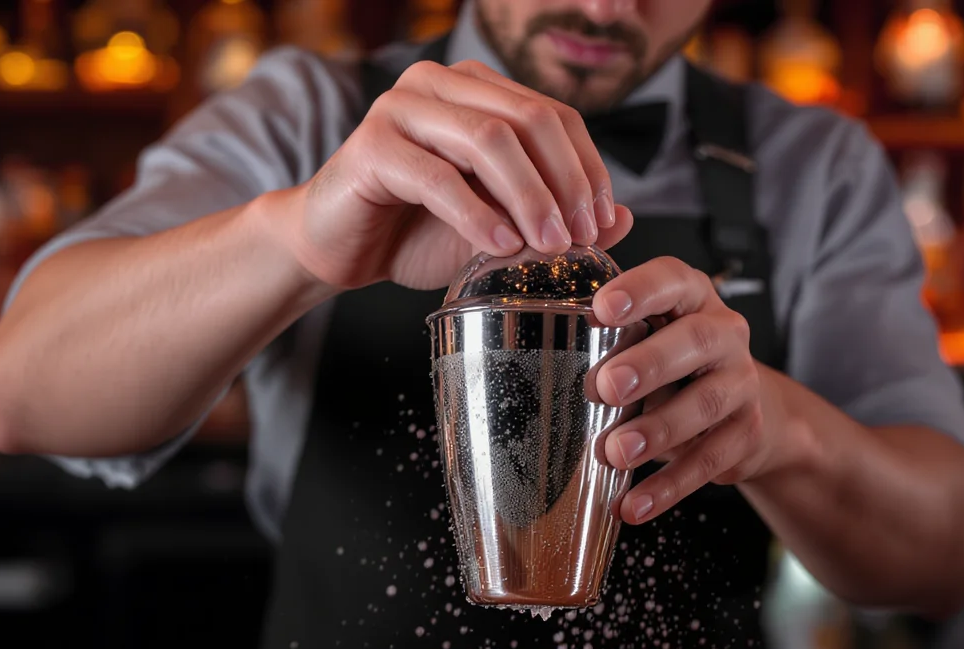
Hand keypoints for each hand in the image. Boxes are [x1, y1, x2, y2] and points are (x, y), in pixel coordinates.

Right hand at [282, 59, 633, 292]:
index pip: (554, 115)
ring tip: (549, 246)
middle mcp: (441, 85)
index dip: (588, 168)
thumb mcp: (498, 227)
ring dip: (529, 197)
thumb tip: (626, 219)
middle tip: (583, 237)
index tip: (604, 223)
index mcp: (477, 91)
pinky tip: (499, 247)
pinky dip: (476, 215)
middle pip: (529, 120)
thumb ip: (554, 217)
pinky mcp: (372, 146)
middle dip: (566, 183)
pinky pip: (438, 177)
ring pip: (489, 140)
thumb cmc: (416, 231)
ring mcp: (402, 108)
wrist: (338, 247)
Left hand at [591, 257, 786, 524]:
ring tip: (614, 452)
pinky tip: (632, 505)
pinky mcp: (745, 434)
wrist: (747, 410)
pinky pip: (709, 461)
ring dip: (658, 430)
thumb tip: (530, 336)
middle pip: (696, 341)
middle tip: (606, 387)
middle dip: (650, 363)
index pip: (672, 280)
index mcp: (692, 299)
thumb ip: (606, 329)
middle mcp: (725, 334)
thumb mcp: (647, 336)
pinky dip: (668, 486)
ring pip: (706, 403)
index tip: (601, 308)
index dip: (641, 290)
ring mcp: (740, 384)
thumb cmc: (674, 365)